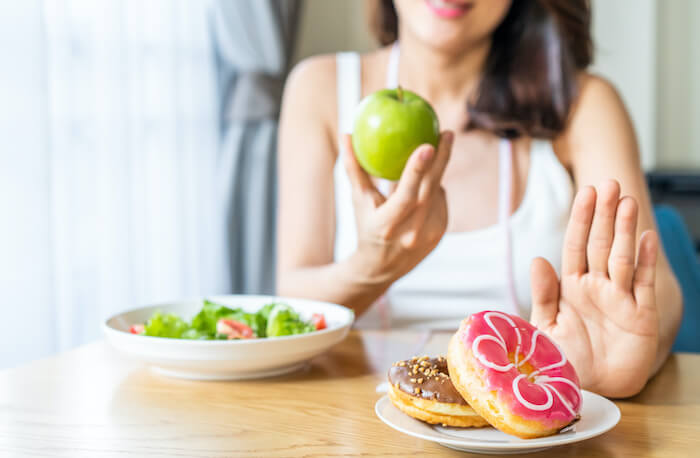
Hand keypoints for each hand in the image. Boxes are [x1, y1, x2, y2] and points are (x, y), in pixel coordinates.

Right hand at [342, 131, 453, 284]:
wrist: (380, 268)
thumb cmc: (365, 226)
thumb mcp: (357, 200)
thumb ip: (353, 168)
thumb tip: (346, 134)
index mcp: (387, 225)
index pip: (406, 196)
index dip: (417, 171)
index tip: (427, 146)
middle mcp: (411, 233)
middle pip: (431, 190)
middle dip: (442, 159)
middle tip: (447, 133)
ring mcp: (429, 236)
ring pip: (437, 192)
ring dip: (435, 172)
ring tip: (431, 154)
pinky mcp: (440, 234)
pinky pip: (440, 200)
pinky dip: (433, 188)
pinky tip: (426, 182)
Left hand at [530, 180, 658, 396]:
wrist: (588, 390)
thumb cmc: (564, 358)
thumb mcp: (545, 326)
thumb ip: (543, 294)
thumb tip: (538, 258)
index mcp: (571, 286)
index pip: (576, 245)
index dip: (581, 219)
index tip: (586, 192)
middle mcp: (596, 286)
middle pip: (600, 244)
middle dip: (604, 214)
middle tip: (609, 183)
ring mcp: (620, 298)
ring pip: (622, 257)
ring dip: (624, 229)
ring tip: (626, 201)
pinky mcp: (641, 316)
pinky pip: (642, 284)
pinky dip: (644, 261)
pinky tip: (645, 238)